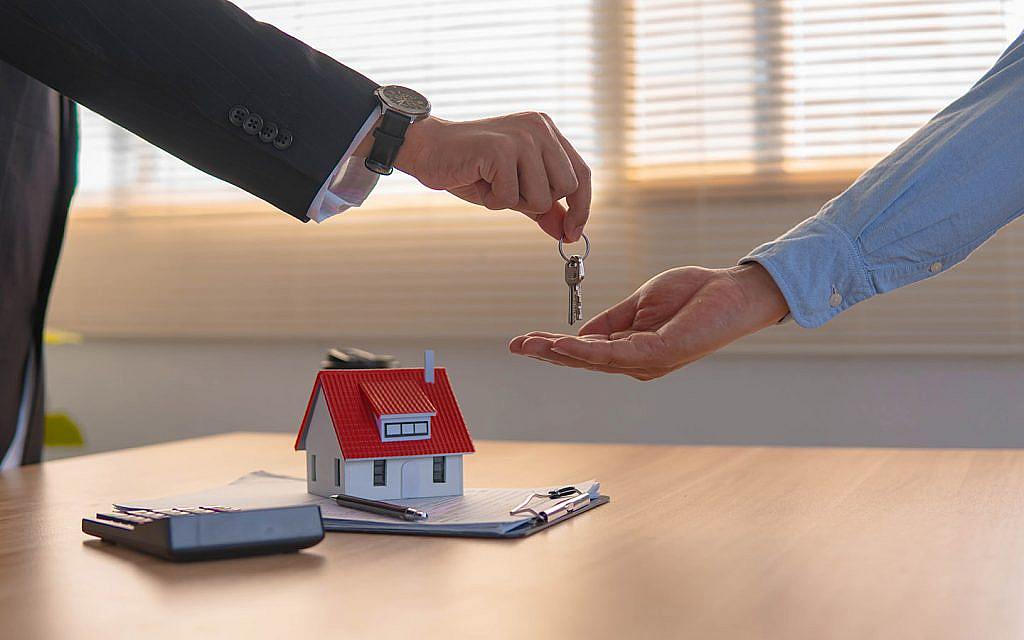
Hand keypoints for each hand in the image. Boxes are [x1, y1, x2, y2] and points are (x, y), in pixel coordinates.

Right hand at [361, 113, 590, 241]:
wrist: (429, 150)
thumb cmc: (472, 168)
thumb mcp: (515, 189)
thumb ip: (544, 208)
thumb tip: (567, 233)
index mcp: (547, 132)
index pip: (581, 174)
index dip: (581, 207)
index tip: (572, 234)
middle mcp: (540, 128)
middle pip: (566, 188)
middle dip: (536, 202)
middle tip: (507, 189)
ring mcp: (522, 136)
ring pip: (541, 197)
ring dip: (512, 202)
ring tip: (490, 182)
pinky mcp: (501, 149)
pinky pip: (511, 198)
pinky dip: (492, 200)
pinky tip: (478, 180)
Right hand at [509, 263, 789, 379]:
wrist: (734, 291)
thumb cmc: (694, 295)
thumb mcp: (640, 302)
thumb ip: (610, 320)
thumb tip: (579, 333)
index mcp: (631, 348)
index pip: (584, 349)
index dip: (553, 346)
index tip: (522, 341)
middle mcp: (637, 362)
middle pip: (583, 360)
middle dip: (547, 353)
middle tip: (516, 347)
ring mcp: (649, 360)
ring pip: (595, 360)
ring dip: (560, 352)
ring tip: (530, 345)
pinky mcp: (661, 352)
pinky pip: (617, 353)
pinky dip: (588, 349)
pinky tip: (566, 343)